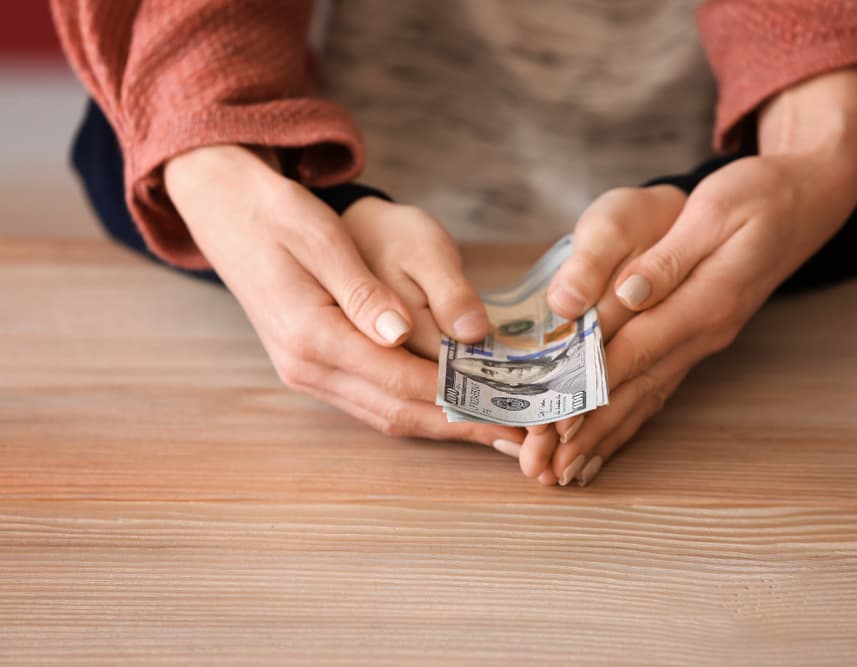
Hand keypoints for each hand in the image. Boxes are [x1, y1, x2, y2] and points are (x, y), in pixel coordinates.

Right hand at [165, 144, 524, 446]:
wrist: (228, 214)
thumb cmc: (277, 216)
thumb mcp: (321, 238)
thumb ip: (360, 290)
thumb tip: (398, 333)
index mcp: (311, 335)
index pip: (398, 379)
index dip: (456, 398)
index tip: (506, 408)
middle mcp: (307, 367)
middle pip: (396, 411)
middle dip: (459, 424)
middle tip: (517, 433)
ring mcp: (307, 374)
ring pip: (384, 414)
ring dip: (441, 425)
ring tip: (495, 430)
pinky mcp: (314, 369)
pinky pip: (371, 403)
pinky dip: (415, 410)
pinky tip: (449, 409)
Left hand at [525, 66, 856, 485]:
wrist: (807, 201)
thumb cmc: (760, 196)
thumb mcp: (717, 210)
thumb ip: (671, 258)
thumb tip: (629, 293)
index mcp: (707, 299)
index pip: (637, 348)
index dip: (593, 385)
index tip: (556, 419)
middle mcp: (706, 331)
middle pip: (637, 387)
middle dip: (589, 428)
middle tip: (547, 466)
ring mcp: (704, 340)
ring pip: (647, 397)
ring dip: (605, 436)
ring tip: (566, 471)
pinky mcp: (699, 338)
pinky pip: (660, 388)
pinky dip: (630, 420)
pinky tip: (606, 443)